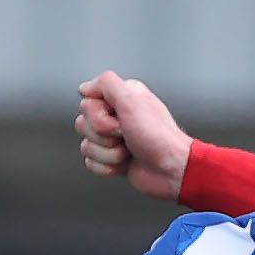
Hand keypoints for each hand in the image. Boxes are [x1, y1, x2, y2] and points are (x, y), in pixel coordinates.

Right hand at [76, 71, 191, 201]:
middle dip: (104, 136)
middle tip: (125, 136)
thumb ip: (106, 83)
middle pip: (83, 124)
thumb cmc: (158, 138)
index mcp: (121, 97)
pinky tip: (125, 164)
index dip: (99, 115)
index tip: (119, 118)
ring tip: (129, 151)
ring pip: (87, 145)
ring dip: (108, 154)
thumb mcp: (131, 99)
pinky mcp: (112, 159)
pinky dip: (108, 167)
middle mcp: (116, 116)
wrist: (170, 170)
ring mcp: (114, 139)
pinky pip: (92, 163)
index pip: (86, 103)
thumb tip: (85, 87)